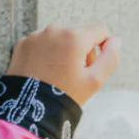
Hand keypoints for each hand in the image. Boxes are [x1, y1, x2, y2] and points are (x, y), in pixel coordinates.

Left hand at [5, 24, 119, 106]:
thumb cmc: (65, 95)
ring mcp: (36, 36)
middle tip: (75, 76)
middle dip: (81, 52)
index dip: (104, 46)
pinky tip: (44, 72)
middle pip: (78, 35)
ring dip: (63, 52)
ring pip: (59, 39)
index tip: (95, 64)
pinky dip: (45, 55)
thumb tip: (115, 41)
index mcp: (75, 37)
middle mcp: (55, 30)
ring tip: (58, 76)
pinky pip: (41, 44)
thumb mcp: (95, 81)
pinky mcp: (23, 43)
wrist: (31, 108)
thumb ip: (110, 58)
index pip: (100, 31)